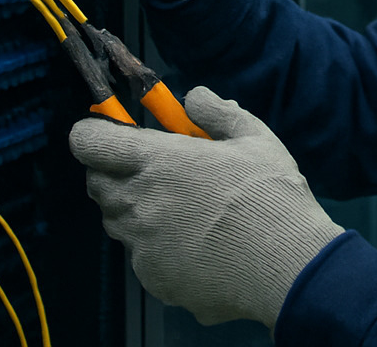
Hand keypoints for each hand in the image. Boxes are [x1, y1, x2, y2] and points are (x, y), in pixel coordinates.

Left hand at [69, 87, 343, 328]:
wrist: (288, 266)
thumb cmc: (271, 196)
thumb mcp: (254, 138)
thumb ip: (216, 112)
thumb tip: (193, 96)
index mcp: (157, 161)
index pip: (88, 142)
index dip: (95, 134)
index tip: (114, 134)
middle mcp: (138, 203)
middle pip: (96, 183)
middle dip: (115, 172)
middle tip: (155, 172)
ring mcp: (142, 246)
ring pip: (118, 221)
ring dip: (136, 210)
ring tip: (183, 210)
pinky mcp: (154, 279)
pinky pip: (141, 256)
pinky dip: (157, 247)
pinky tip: (197, 245)